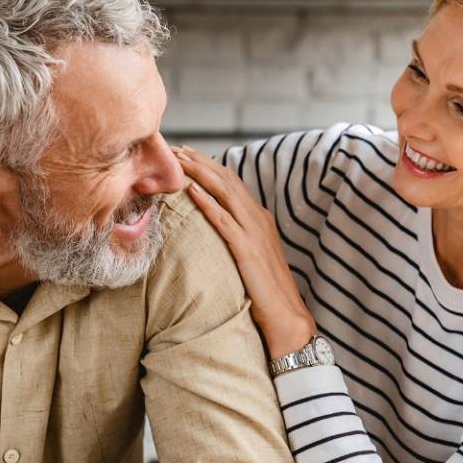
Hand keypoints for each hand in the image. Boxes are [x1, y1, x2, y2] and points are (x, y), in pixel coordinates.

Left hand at [172, 147, 316, 358]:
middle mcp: (258, 218)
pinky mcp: (247, 249)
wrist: (286, 314)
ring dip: (201, 173)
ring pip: (225, 192)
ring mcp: (254, 232)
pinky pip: (224, 220)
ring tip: (180, 160)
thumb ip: (238, 236)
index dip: (209, 165)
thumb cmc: (266, 290)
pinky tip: (192, 191)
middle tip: (176, 148)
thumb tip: (216, 228)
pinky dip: (208, 202)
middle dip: (200, 161)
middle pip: (226, 179)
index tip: (187, 155)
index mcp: (260, 218)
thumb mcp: (252, 255)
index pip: (231, 182)